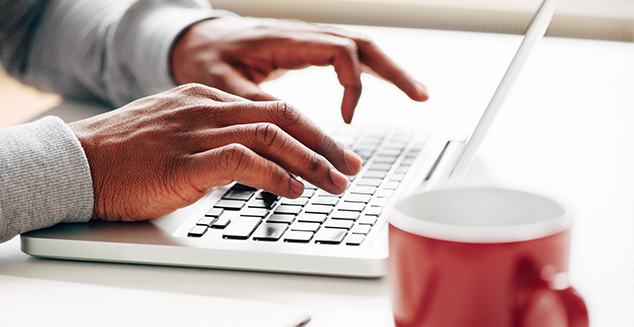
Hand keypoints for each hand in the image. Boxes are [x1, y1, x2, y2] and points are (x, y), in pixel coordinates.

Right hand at [69, 84, 361, 221]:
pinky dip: (275, 176)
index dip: (311, 131)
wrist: (78, 161)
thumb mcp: (176, 134)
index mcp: (207, 99)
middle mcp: (208, 108)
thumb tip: (249, 161)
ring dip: (310, 162)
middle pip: (283, 118)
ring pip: (272, 137)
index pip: (273, 110)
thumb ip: (213, 140)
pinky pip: (244, 161)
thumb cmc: (125, 154)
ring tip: (335, 182)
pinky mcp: (186, 160)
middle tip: (351, 165)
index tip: (334, 151)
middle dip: (324, 144)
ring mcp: (197, 132)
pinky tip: (294, 190)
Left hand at [171, 17, 428, 123]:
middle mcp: (304, 36)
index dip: (351, 86)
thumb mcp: (221, 83)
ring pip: (360, 48)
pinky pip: (348, 55)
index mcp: (286, 40)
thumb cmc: (207, 59)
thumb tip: (288, 130)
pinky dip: (370, 72)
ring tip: (419, 93)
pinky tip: (385, 85)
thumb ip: (254, 103)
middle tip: (421, 96)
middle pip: (362, 44)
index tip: (345, 122)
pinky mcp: (308, 51)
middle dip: (394, 71)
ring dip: (390, 70)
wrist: (199, 40)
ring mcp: (308, 42)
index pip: (339, 51)